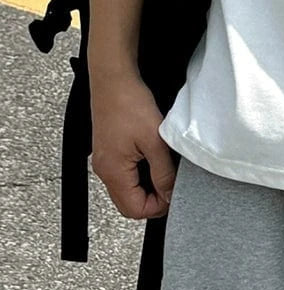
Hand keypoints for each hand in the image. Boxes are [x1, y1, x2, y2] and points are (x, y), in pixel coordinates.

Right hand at [89, 67, 175, 218]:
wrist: (113, 80)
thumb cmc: (130, 104)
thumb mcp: (155, 141)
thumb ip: (163, 172)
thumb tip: (169, 194)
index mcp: (113, 172)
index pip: (133, 209)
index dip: (157, 207)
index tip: (174, 194)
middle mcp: (104, 170)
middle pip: (127, 203)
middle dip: (151, 200)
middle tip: (171, 185)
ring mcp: (104, 160)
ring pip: (126, 188)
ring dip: (146, 185)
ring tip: (164, 170)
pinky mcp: (108, 149)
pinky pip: (123, 173)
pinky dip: (139, 173)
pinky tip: (153, 159)